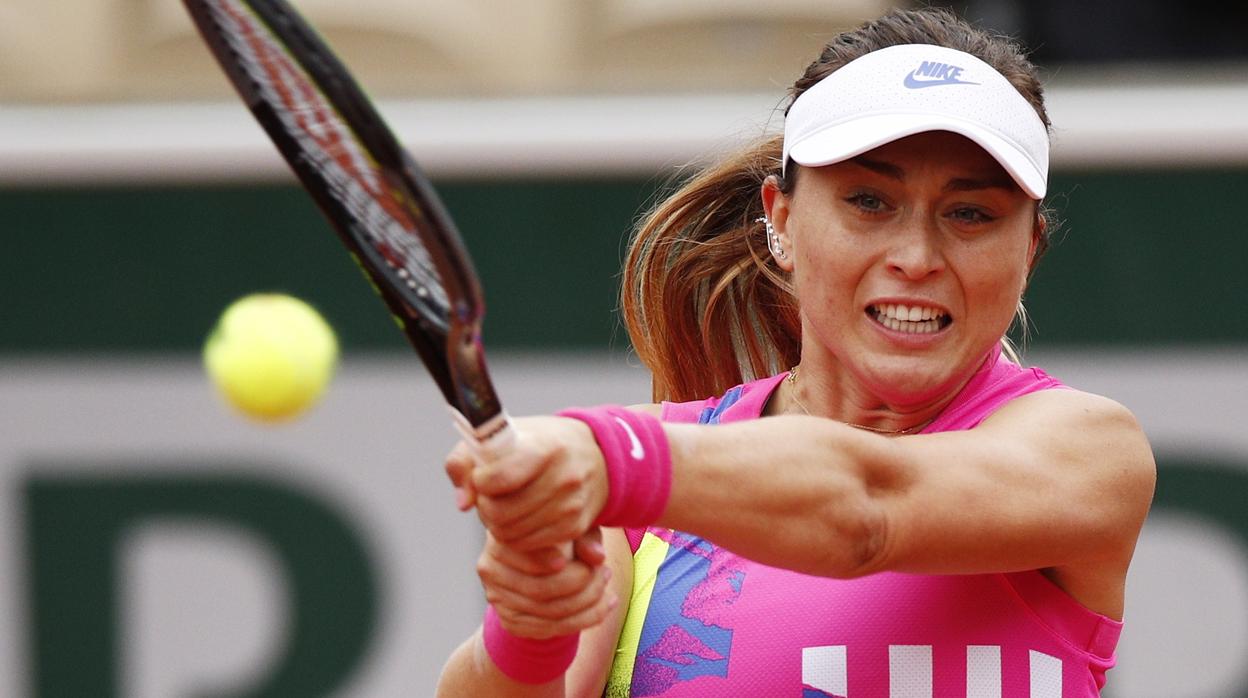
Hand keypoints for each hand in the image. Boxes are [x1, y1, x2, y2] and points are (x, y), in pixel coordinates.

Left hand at [446, 416, 608, 554]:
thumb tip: (463, 502)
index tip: (483, 475)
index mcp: (545, 447)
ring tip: (505, 505)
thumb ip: (466, 460)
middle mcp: (563, 477)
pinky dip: (515, 536)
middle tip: (490, 495)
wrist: (594, 456)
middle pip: (500, 512)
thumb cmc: (538, 444)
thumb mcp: (501, 436)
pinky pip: (527, 545)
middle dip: (485, 506)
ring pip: (510, 533)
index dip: (480, 481)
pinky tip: (520, 517)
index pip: (499, 478)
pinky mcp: (574, 528)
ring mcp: (571, 505)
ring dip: (497, 524)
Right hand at [477, 529, 616, 638]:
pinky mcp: (509, 621)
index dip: (558, 561)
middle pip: (539, 588)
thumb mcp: (576, 530)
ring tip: (609, 590)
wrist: (542, 569)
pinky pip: (548, 628)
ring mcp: (497, 597)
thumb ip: (586, 537)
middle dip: (583, 585)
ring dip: (587, 605)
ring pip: (547, 611)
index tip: (589, 562)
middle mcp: (490, 567)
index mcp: (501, 537)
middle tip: (606, 573)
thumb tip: (598, 555)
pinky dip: (583, 620)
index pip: (525, 554)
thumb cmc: (561, 538)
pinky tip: (604, 607)